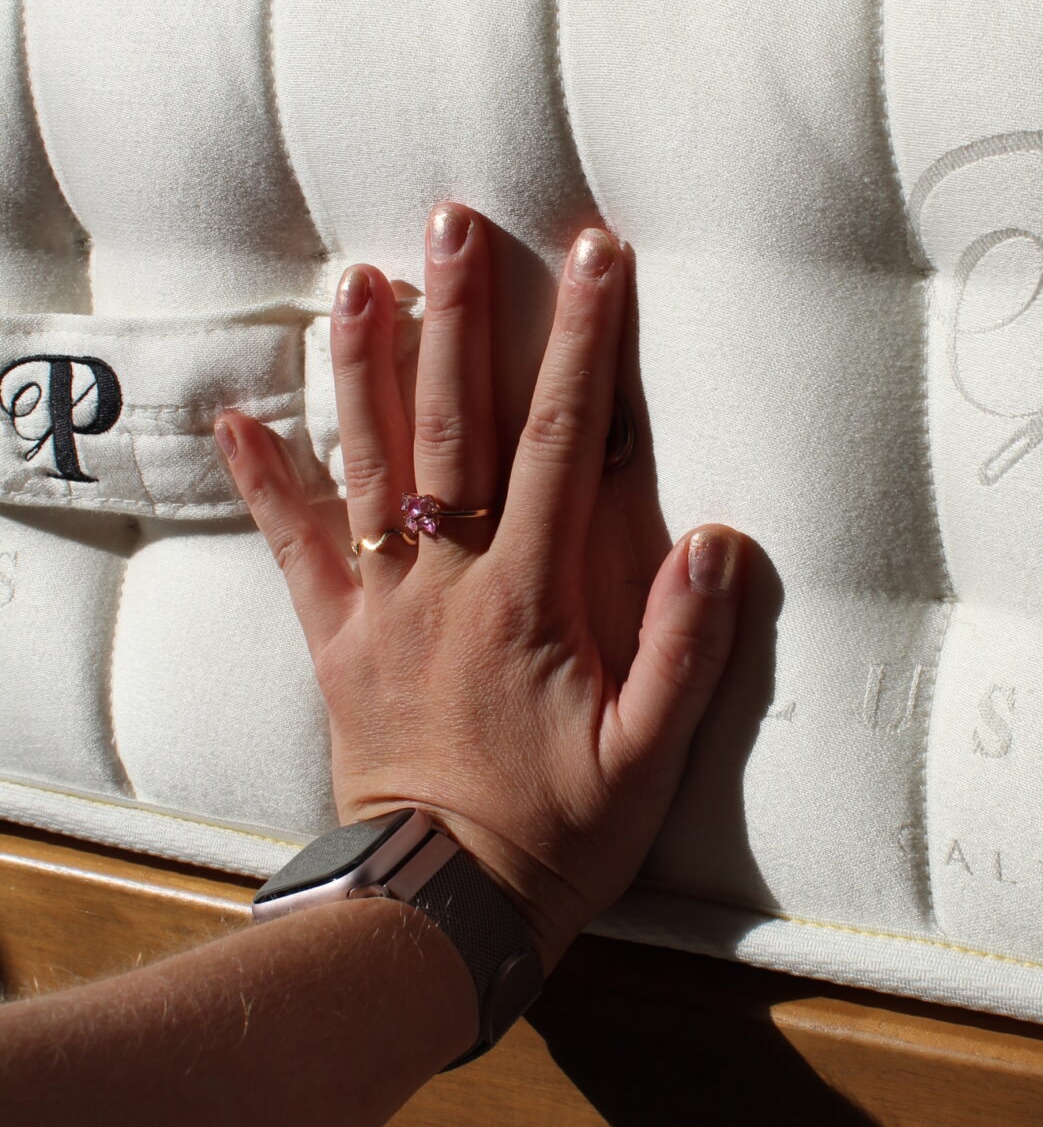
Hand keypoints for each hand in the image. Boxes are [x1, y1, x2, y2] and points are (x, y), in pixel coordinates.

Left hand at [214, 205, 745, 970]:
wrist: (441, 906)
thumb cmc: (555, 838)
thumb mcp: (647, 756)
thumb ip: (684, 647)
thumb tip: (717, 541)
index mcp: (526, 596)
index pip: (562, 441)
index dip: (584, 342)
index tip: (595, 256)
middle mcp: (446, 580)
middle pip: (455, 425)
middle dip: (462, 316)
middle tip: (455, 221)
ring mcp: (382, 606)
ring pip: (369, 465)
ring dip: (365, 368)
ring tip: (362, 281)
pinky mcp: (336, 641)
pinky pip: (294, 550)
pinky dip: (265, 482)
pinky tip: (240, 415)